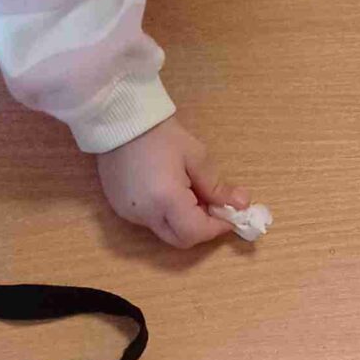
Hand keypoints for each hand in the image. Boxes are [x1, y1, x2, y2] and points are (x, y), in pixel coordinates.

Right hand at [96, 117, 242, 247]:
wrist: (118, 119)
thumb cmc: (160, 134)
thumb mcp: (196, 156)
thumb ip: (217, 186)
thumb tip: (242, 204)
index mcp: (165, 200)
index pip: (197, 232)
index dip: (217, 228)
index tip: (230, 214)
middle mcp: (144, 214)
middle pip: (180, 239)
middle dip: (201, 228)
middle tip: (211, 205)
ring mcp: (128, 213)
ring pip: (165, 231)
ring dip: (183, 221)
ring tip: (188, 192)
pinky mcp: (119, 207)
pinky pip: (149, 221)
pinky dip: (165, 214)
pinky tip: (167, 190)